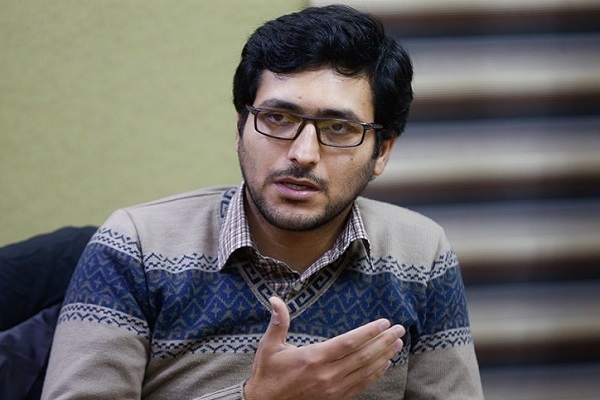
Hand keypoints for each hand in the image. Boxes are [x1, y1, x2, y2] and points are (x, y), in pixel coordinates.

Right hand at [244, 297, 404, 399]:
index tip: (384, 322)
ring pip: (365, 371)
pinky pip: (361, 385)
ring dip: (384, 356)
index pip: (349, 342)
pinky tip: (385, 364)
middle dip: (384, 341)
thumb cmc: (268, 374)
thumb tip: (274, 298)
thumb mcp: (269, 346)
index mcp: (313, 358)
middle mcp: (327, 374)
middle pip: (363, 356)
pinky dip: (375, 374)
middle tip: (400, 330)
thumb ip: (278, 322)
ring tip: (398, 344)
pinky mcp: (335, 399)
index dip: (369, 332)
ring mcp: (333, 389)